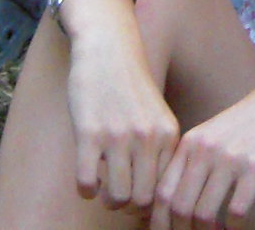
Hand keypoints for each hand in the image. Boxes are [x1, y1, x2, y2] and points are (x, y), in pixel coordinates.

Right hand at [66, 30, 181, 211]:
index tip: (142, 200)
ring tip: (104, 189)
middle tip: (121, 196)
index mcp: (168, 135)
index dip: (155, 202)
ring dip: (108, 200)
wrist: (108, 48)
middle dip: (131, 206)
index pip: (168, 189)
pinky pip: (87, 183)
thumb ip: (160, 149)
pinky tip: (87, 180)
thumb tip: (157, 196)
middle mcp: (147, 137)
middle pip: (143, 200)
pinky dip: (86, 190)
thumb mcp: (158, 115)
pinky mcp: (89, 133)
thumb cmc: (130, 86)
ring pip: (117, 197)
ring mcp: (118, 136)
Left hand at [154, 68, 254, 229]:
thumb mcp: (212, 135)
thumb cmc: (249, 124)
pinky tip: (237, 229)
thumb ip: (193, 162)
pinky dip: (234, 228)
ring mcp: (231, 158)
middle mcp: (205, 149)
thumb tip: (176, 206)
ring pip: (204, 214)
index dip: (159, 221)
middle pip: (179, 207)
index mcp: (190, 143)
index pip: (162, 191)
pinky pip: (237, 212)